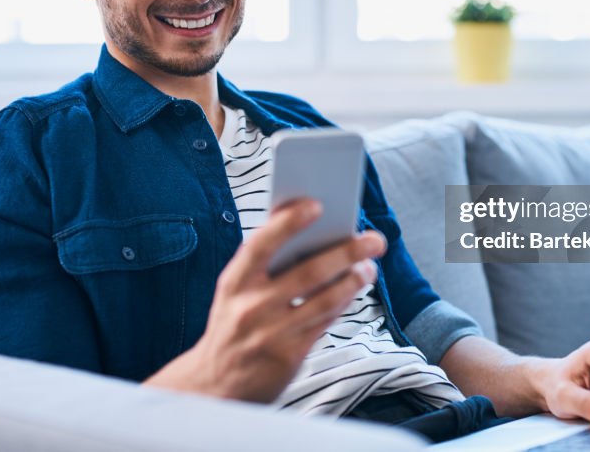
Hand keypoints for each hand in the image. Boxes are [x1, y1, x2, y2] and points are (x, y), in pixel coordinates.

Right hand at [144, 198, 386, 401]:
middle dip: (347, 252)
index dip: (287, 223)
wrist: (215, 385)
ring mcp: (271, 334)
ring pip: (325, 300)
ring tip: (369, 266)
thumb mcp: (235, 290)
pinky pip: (325, 323)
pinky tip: (354, 290)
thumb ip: (263, 262)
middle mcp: (251, 307)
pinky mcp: (289, 357)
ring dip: (354, 280)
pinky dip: (343, 303)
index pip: (260, 245)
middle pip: (309, 272)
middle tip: (374, 239)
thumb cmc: (233, 323)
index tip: (316, 204)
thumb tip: (304, 222)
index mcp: (234, 282)